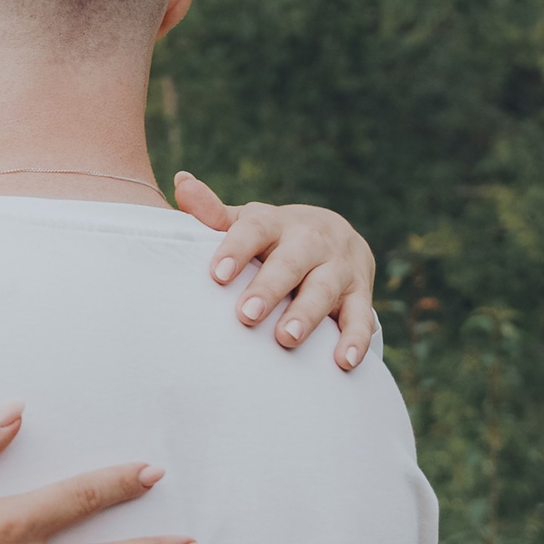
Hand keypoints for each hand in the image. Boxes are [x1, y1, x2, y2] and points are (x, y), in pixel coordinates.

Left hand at [172, 171, 377, 371]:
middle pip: (291, 262)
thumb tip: (182, 182)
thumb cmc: (273, 237)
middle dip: (269, 288)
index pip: (255, 230)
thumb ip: (213, 214)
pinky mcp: (361, 293)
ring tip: (286, 339)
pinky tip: (343, 361)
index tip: (217, 275)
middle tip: (246, 315)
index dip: (236, 250)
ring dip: (307, 314)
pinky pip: (362, 317)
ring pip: (325, 289)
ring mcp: (339, 266)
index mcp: (276, 222)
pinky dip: (355, 339)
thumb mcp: (248, 222)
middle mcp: (311, 240)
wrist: (335, 235)